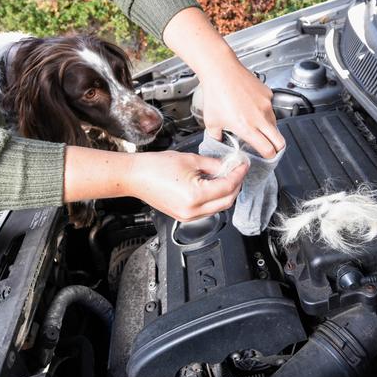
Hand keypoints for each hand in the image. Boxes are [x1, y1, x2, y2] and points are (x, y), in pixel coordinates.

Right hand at [64, 147, 246, 220]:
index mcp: (196, 196)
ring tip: (226, 177)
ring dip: (226, 193)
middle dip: (236, 185)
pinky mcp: (183, 216)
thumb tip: (228, 166)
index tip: (242, 165)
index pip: (227, 187)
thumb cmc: (154, 167)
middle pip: (227, 201)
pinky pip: (207, 210)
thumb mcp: (190, 160)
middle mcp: (193, 210)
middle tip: (238, 171)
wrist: (134, 176)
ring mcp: (187, 216)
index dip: (238, 175)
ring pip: (218, 208)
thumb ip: (213, 165)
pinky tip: (213, 186)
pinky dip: (214, 199)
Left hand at [163, 8, 284, 158]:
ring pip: (275, 124)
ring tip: (254, 123)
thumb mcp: (211, 122)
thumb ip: (216, 137)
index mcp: (246, 127)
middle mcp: (259, 117)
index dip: (269, 156)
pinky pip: (270, 108)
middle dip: (276, 147)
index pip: (267, 149)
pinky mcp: (267, 94)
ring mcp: (265, 105)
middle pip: (280, 141)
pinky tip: (251, 107)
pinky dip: (264, 111)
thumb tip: (219, 143)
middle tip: (270, 148)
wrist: (221, 70)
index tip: (266, 156)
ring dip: (268, 129)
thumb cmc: (215, 93)